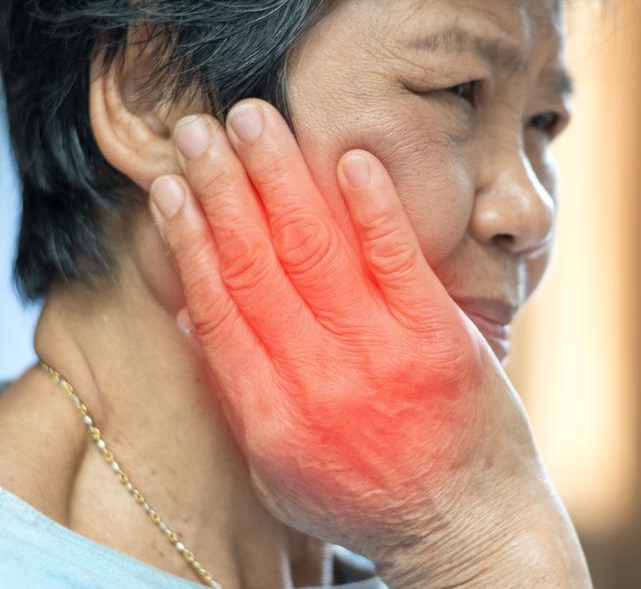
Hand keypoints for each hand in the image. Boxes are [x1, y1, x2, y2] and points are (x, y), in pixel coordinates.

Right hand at [149, 100, 588, 586]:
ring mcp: (381, 356)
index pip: (218, 306)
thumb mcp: (281, 468)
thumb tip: (192, 317)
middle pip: (256, 264)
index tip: (169, 187)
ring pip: (316, 248)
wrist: (466, 526)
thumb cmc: (368, 496)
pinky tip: (350, 158)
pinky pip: (398, 260)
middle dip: (222, 189)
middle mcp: (317, 381)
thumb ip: (237, 394)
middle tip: (197, 127)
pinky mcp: (439, 339)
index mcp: (271, 413)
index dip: (188, 240)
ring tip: (252, 118)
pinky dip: (372, 206)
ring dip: (279, 176)